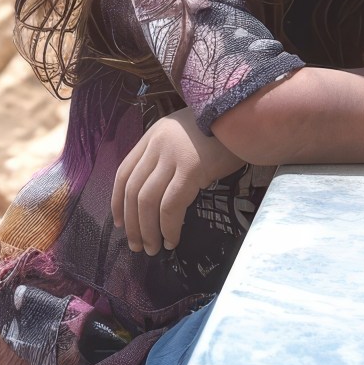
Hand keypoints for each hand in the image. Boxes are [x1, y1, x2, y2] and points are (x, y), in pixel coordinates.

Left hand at [112, 108, 242, 255]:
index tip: (120, 224)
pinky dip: (168, 227)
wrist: (246, 116)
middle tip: (137, 246)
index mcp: (153, 134)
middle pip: (133, 190)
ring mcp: (173, 154)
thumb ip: (166, 155)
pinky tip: (172, 239)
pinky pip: (171, 205)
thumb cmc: (220, 130)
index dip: (118, 201)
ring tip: (154, 248)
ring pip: (147, 201)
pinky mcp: (191, 168)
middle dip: (132, 223)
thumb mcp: (184, 135)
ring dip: (148, 230)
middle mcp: (158, 143)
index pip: (124, 172)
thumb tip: (153, 195)